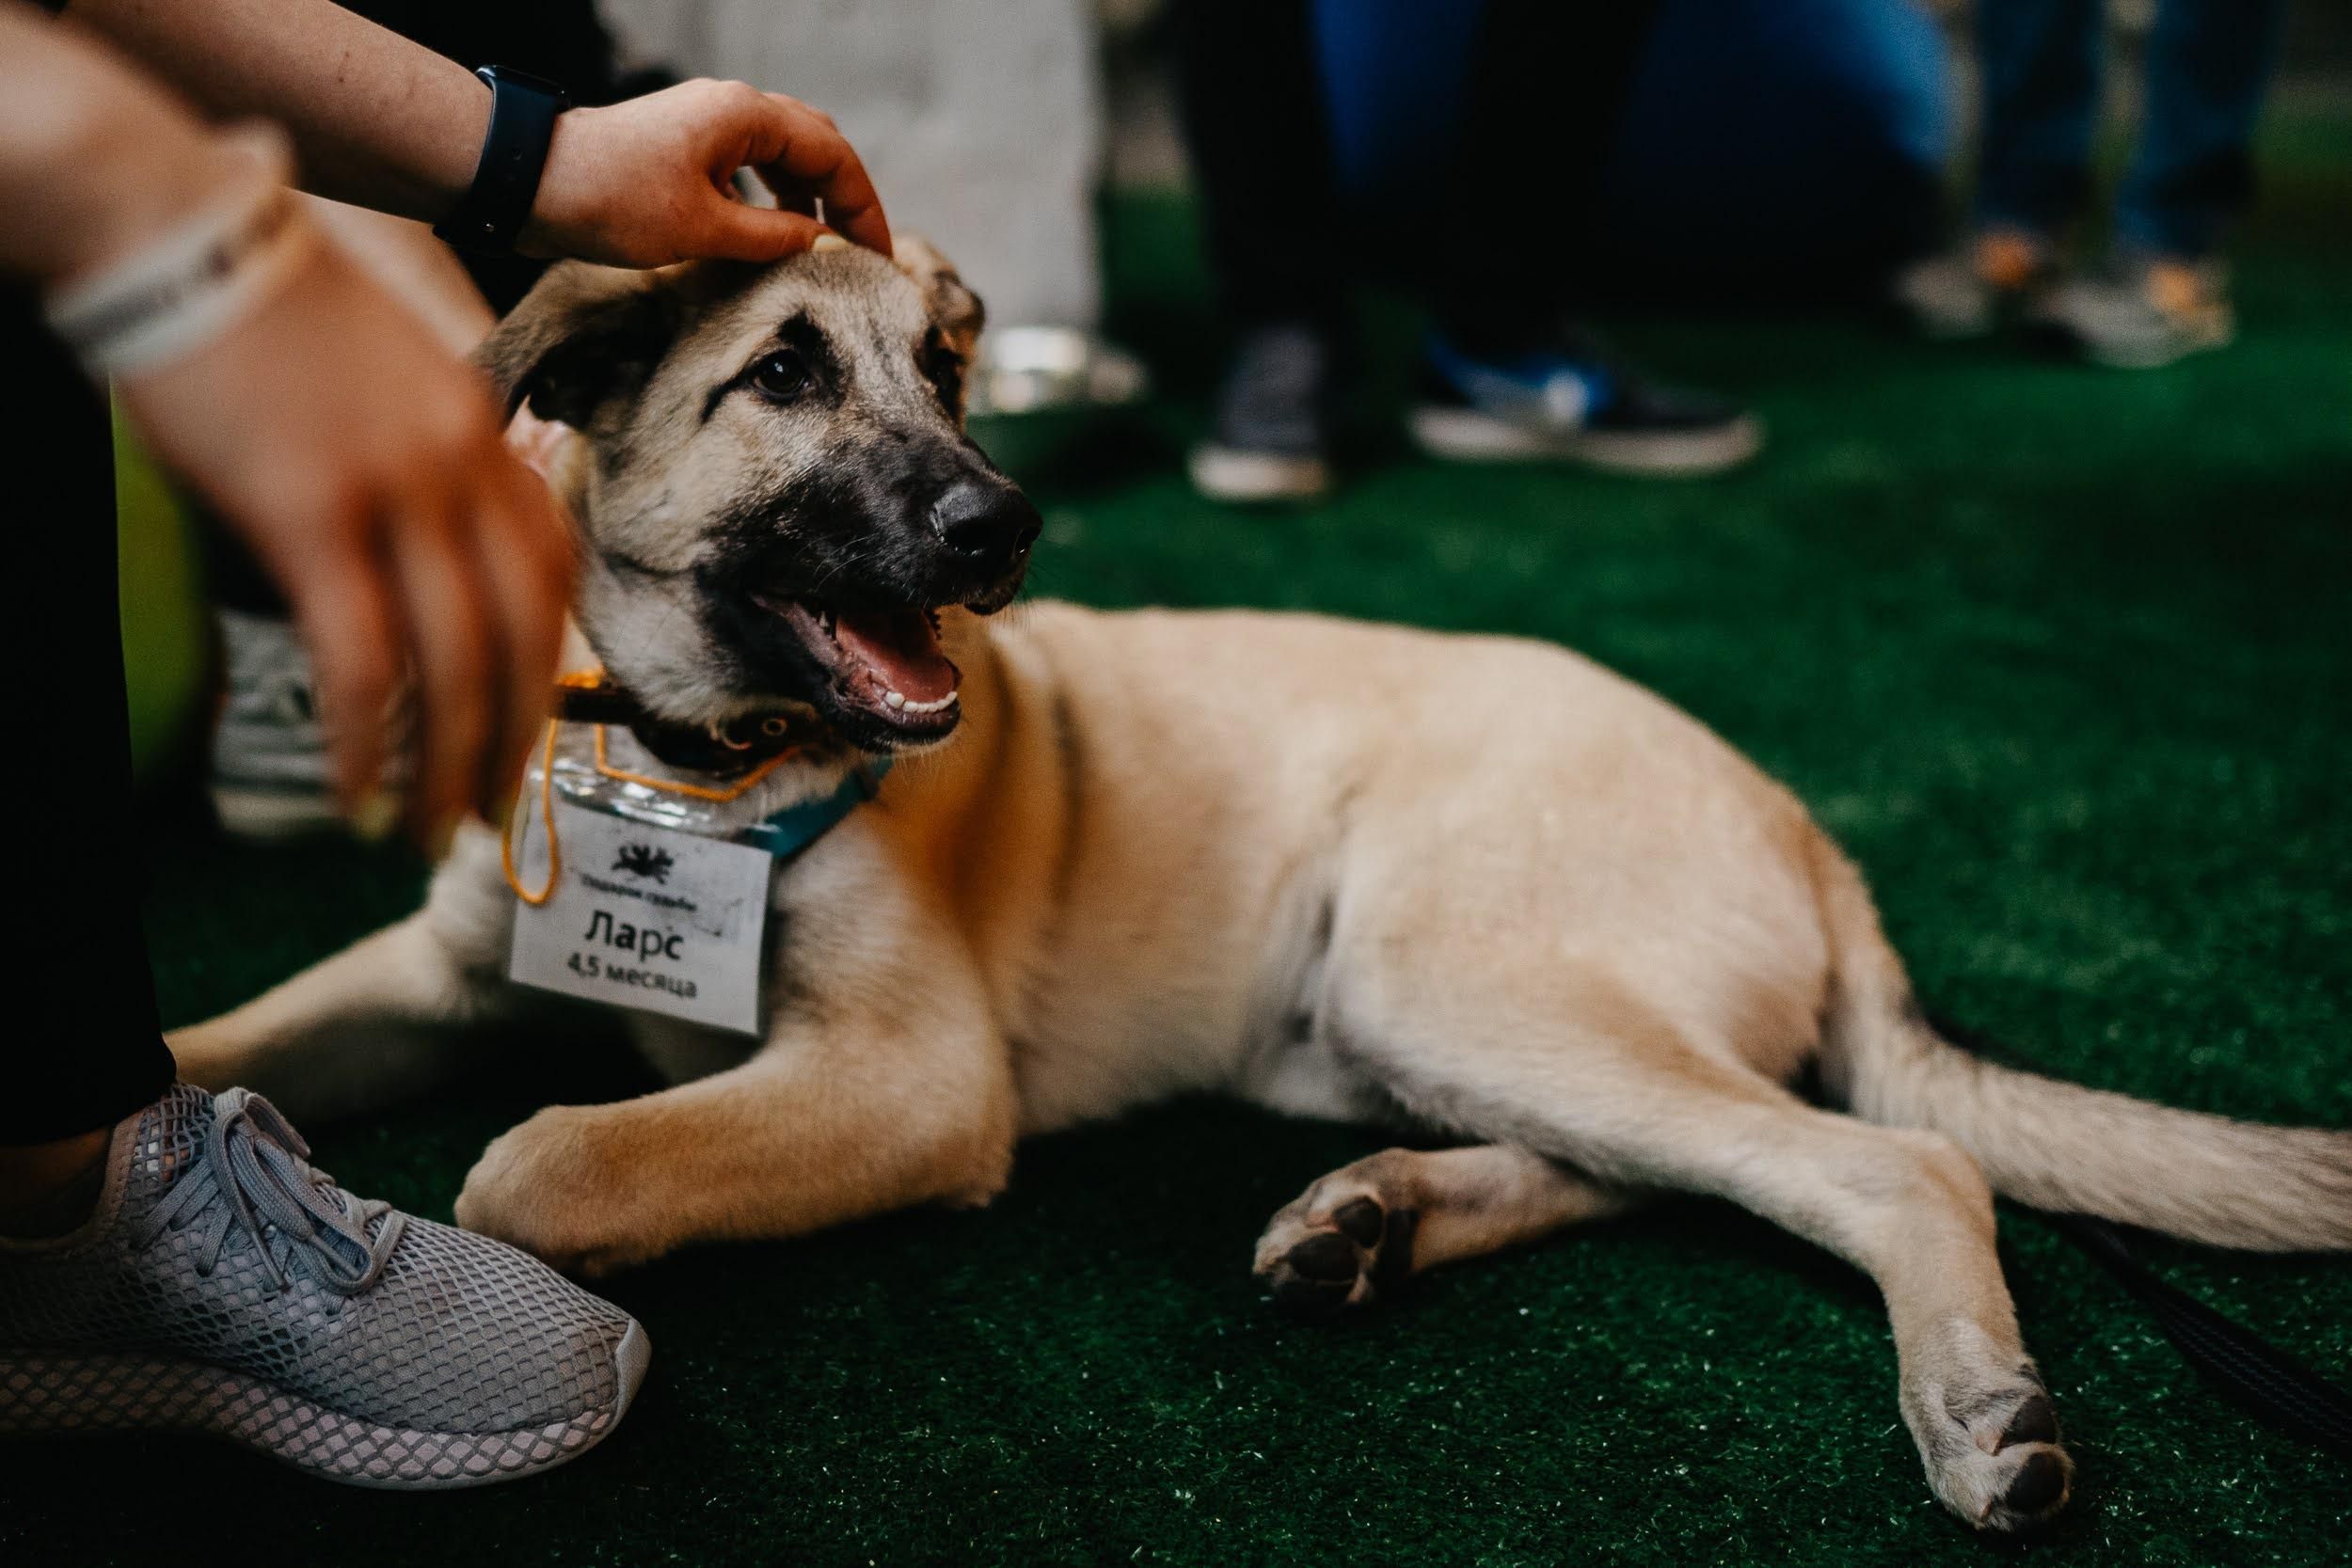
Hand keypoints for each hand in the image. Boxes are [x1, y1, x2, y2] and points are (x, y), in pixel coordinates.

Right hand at [118, 232, 575, 851]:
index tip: (530, 726)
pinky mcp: (311, 514)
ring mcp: (395, 488)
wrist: (178, 235)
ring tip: (428, 831)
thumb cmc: (265, 309)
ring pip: (451, 665)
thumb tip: (418, 560)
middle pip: (520, 636)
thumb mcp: (382, 380)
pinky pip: (360, 659)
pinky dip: (363, 741)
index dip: (548, 664)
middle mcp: (462, 463)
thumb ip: (423, 464)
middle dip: (512, 742)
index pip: (552, 572)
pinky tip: (355, 793)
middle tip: (492, 815)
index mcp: (484, 430)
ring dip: (444, 766)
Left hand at [523, 78, 891, 267]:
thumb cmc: (611, 200)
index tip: (878, 256)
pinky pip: (750, 164)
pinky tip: (773, 232)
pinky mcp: (685, 146)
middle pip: (815, 144)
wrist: (530, 182)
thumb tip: (821, 245)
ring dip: (809, 197)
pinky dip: (773, 196)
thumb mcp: (704, 229)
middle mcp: (732, 108)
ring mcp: (707, 124)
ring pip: (783, 153)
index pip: (833, 155)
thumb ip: (773, 237)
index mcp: (746, 115)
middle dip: (843, 197)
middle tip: (860, 249)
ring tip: (821, 246)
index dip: (863, 208)